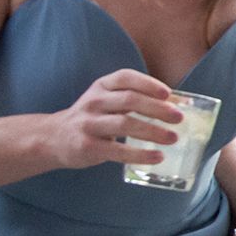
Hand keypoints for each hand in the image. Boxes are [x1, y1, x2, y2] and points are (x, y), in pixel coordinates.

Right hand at [41, 68, 181, 169]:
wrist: (54, 138)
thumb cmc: (92, 117)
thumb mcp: (108, 100)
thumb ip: (137, 99)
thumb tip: (180, 104)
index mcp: (102, 86)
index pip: (125, 78)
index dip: (148, 83)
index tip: (168, 93)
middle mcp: (94, 101)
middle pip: (129, 100)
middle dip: (157, 108)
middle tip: (179, 118)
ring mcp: (89, 124)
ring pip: (125, 124)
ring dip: (153, 131)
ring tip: (173, 138)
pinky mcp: (88, 146)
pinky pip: (118, 150)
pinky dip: (140, 154)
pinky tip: (157, 156)